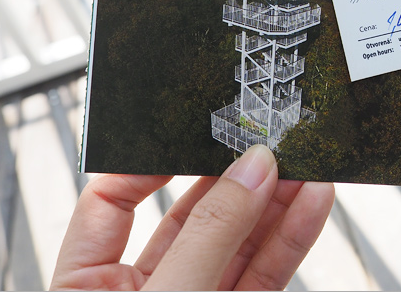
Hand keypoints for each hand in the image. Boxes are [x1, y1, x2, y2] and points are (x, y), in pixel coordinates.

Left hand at [51, 145, 334, 290]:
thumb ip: (210, 239)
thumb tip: (251, 171)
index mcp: (87, 284)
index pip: (113, 200)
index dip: (151, 158)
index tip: (198, 126)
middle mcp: (142, 290)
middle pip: (190, 213)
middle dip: (235, 174)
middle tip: (274, 137)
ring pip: (240, 240)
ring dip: (277, 200)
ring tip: (308, 161)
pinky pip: (268, 271)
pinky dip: (293, 237)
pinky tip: (313, 205)